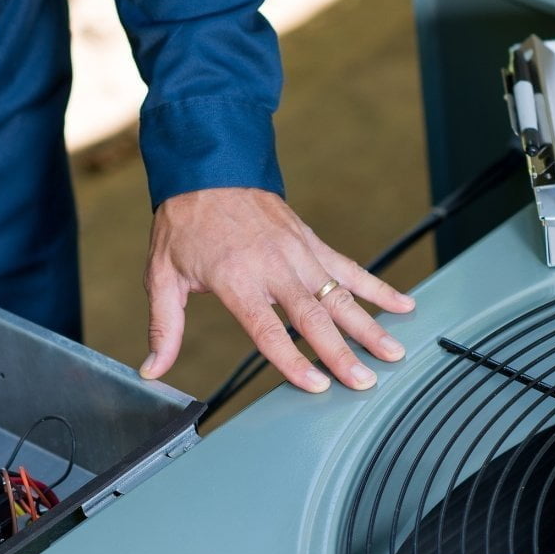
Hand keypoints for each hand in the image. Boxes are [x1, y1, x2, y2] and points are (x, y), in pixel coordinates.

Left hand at [140, 187, 415, 392]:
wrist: (208, 167)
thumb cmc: (184, 224)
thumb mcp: (163, 275)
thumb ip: (164, 328)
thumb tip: (152, 371)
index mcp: (236, 278)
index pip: (268, 330)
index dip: (292, 361)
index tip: (315, 386)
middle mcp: (273, 266)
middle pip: (313, 317)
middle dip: (342, 353)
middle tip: (365, 382)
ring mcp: (298, 252)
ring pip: (340, 296)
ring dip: (369, 326)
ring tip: (394, 354)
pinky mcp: (311, 242)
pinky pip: (350, 268)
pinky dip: (378, 288)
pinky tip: (402, 306)